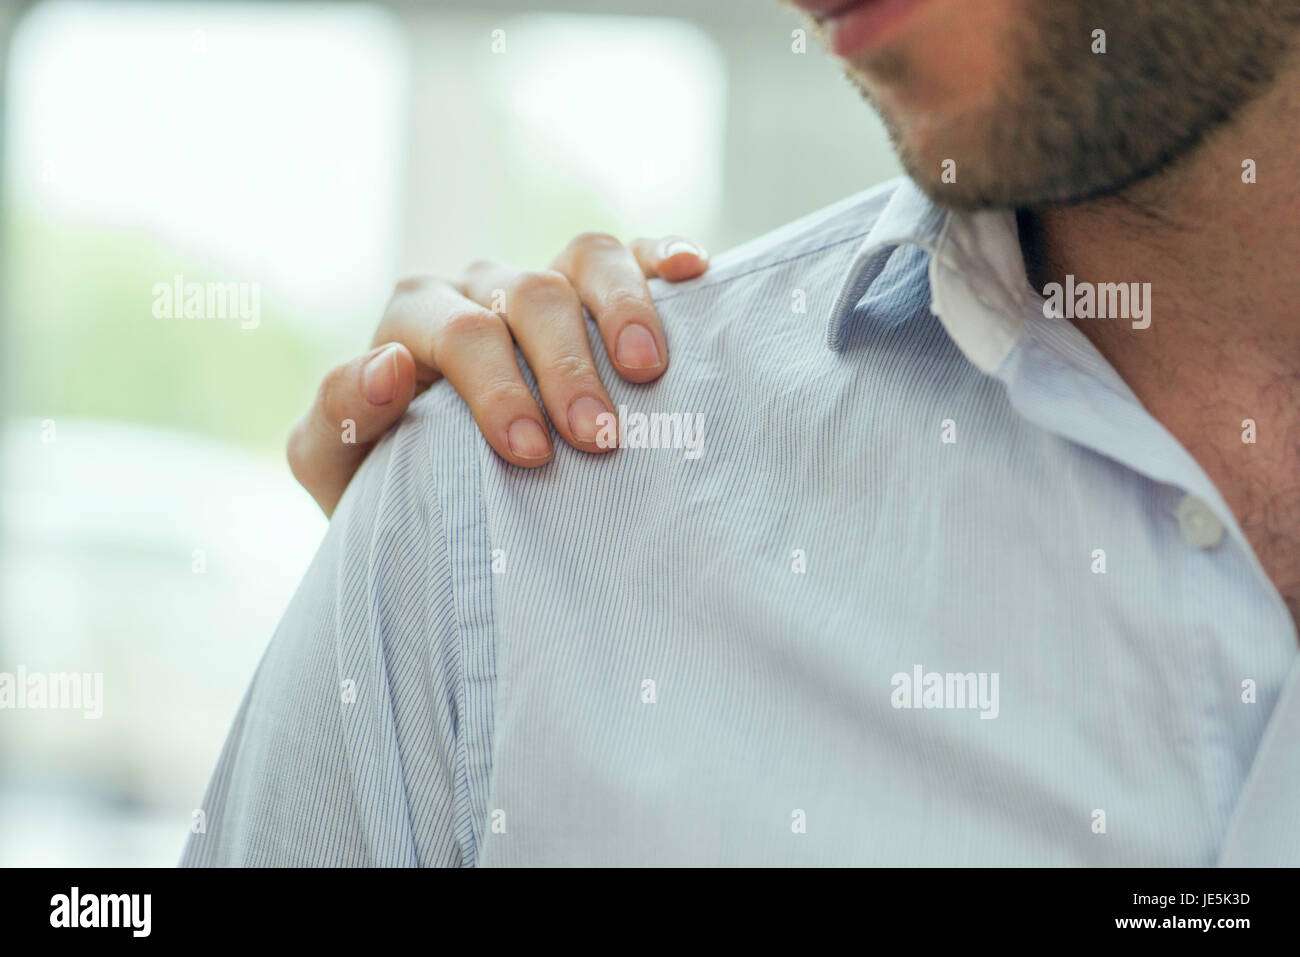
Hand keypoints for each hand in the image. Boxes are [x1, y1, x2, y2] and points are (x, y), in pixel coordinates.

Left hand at [287, 234, 708, 514]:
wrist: (431, 487)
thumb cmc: (385, 479)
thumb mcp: (335, 464)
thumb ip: (340, 417)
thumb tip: (390, 366)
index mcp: (415, 318)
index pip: (459, 331)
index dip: (497, 388)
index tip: (532, 453)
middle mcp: (479, 287)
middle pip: (529, 295)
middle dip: (566, 367)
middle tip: (598, 441)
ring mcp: (540, 282)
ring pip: (585, 258)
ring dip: (623, 311)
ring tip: (647, 374)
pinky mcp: (593, 290)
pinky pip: (630, 254)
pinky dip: (661, 257)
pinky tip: (695, 272)